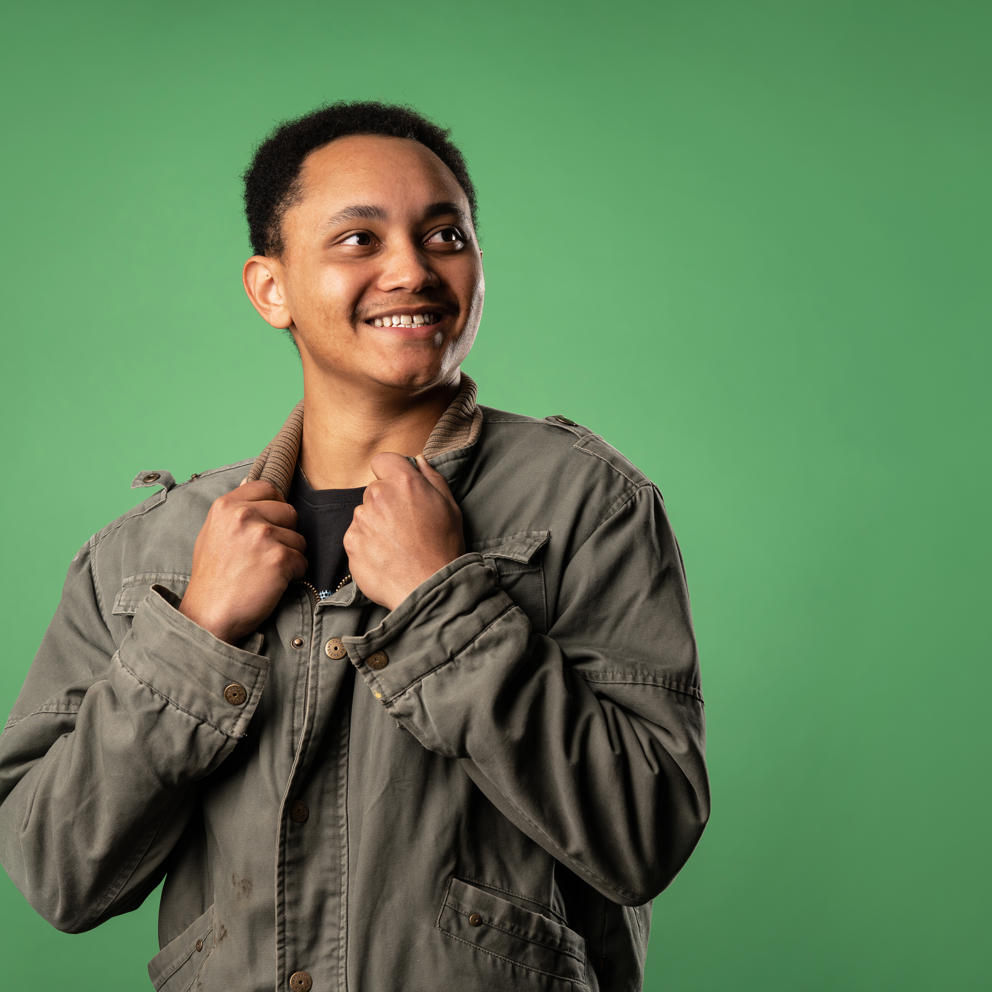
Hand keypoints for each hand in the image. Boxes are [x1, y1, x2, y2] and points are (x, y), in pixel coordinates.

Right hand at [179, 480, 306, 643]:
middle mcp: (243, 515)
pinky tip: (273, 583)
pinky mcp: (278, 558)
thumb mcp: (212, 533)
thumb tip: (257, 489)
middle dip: (285, 533)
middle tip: (266, 554)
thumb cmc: (212, 578)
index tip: (269, 524)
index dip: (274, 506)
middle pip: (289, 512)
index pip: (268, 488)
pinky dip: (294, 574)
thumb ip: (234, 511)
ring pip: (299, 538)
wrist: (208, 615)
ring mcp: (262, 535)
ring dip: (290, 556)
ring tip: (266, 571)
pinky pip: (302, 560)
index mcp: (225, 505)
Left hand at [344, 453, 464, 611]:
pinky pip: (356, 535)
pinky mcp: (351, 542)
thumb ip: (432, 478)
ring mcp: (361, 519)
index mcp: (403, 482)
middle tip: (405, 525)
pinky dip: (367, 544)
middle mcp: (378, 495)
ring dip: (375, 524)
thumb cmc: (444, 547)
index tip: (399, 489)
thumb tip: (418, 461)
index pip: (382, 460)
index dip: (390, 473)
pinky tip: (385, 556)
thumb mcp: (450, 507)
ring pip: (364, 513)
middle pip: (374, 490)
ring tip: (396, 545)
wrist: (428, 587)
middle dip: (386, 502)